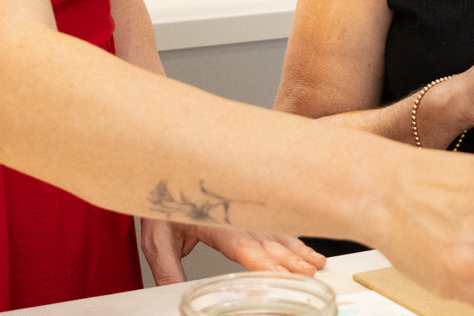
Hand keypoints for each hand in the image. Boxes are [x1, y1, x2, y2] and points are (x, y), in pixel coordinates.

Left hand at [140, 219, 324, 284]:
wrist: (165, 169)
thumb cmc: (162, 202)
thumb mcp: (158, 241)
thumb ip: (170, 272)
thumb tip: (179, 302)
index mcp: (216, 223)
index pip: (245, 247)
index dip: (265, 263)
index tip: (282, 276)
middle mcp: (237, 217)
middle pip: (269, 243)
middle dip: (291, 261)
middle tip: (311, 275)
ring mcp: (245, 213)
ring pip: (278, 234)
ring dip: (298, 251)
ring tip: (315, 264)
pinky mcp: (248, 212)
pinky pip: (275, 227)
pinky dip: (294, 240)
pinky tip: (306, 250)